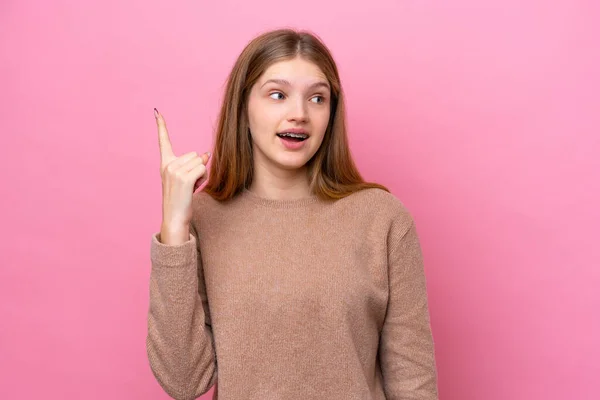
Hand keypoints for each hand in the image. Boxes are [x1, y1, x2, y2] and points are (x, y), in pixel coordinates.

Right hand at [155, 108, 209, 241]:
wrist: (174, 217)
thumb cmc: (181, 200)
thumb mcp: (186, 179)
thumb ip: (193, 165)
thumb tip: (206, 154)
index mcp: (165, 164)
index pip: (163, 141)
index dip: (161, 126)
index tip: (157, 112)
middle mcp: (167, 165)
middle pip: (195, 154)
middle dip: (198, 168)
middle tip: (189, 184)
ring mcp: (174, 171)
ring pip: (200, 161)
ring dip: (201, 174)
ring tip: (191, 187)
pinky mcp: (183, 178)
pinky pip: (202, 169)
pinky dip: (203, 178)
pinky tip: (194, 188)